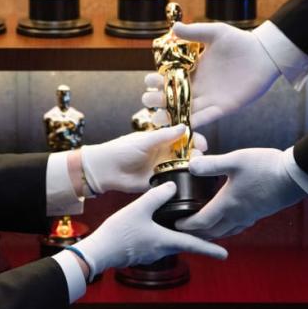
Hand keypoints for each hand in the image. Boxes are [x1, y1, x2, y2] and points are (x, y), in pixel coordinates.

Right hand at [74, 182, 227, 276]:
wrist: (99, 251)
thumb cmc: (118, 233)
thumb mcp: (139, 208)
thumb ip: (157, 196)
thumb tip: (173, 186)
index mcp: (165, 241)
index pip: (194, 245)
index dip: (211, 249)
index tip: (225, 254)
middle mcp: (161, 250)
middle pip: (185, 244)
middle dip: (198, 240)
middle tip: (211, 233)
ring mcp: (151, 253)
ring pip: (171, 244)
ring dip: (181, 237)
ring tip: (188, 227)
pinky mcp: (142, 253)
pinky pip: (159, 244)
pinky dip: (166, 237)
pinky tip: (161, 227)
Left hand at [80, 125, 206, 193]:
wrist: (106, 170)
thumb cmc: (121, 150)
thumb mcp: (144, 141)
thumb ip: (164, 136)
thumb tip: (184, 127)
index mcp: (162, 139)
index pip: (183, 136)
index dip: (194, 138)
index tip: (202, 142)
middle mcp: (165, 152)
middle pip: (187, 152)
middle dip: (196, 153)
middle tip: (200, 156)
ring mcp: (163, 167)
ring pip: (183, 167)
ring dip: (191, 167)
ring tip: (195, 167)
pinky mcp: (159, 181)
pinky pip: (174, 181)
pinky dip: (182, 181)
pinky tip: (190, 181)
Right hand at [142, 22, 279, 127]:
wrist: (263, 53)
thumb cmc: (240, 41)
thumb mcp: (215, 33)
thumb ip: (195, 32)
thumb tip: (174, 27)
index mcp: (192, 70)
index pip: (168, 79)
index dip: (157, 82)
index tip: (150, 80)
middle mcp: (198, 87)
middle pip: (172, 98)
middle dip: (157, 100)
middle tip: (149, 99)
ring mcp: (209, 99)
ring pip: (184, 112)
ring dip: (170, 116)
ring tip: (156, 118)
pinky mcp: (222, 108)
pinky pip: (205, 118)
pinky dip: (193, 123)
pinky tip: (181, 126)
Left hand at [175, 148, 305, 239]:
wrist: (294, 176)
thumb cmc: (265, 167)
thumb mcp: (235, 160)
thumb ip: (211, 164)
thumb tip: (190, 166)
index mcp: (227, 204)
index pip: (201, 221)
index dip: (186, 224)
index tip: (175, 223)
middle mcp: (237, 215)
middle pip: (212, 231)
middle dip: (196, 234)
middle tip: (183, 232)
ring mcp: (249, 216)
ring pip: (225, 232)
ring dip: (211, 233)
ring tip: (201, 231)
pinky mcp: (259, 213)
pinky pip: (238, 227)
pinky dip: (227, 229)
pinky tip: (228, 222)